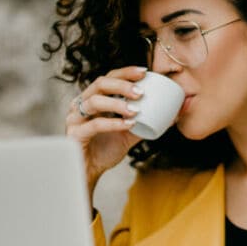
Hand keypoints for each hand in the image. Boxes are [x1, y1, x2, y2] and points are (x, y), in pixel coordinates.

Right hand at [66, 66, 146, 200]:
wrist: (88, 173)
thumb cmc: (105, 150)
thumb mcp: (128, 134)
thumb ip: (145, 123)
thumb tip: (172, 116)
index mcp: (93, 99)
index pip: (109, 78)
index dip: (125, 73)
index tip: (144, 73)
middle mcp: (81, 104)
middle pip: (100, 84)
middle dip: (122, 85)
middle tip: (141, 92)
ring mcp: (75, 118)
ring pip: (95, 101)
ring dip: (117, 103)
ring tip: (136, 109)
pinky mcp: (74, 134)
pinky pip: (94, 125)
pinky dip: (113, 123)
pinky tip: (128, 124)